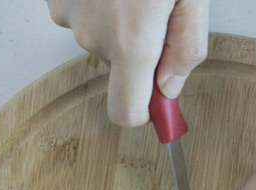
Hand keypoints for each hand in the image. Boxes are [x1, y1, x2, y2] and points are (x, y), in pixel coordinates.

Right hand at [47, 0, 208, 126]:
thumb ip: (186, 47)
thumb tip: (171, 87)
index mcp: (131, 40)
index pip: (126, 112)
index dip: (145, 110)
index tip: (160, 99)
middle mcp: (93, 34)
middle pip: (120, 67)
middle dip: (140, 46)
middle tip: (157, 8)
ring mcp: (69, 14)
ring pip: (102, 36)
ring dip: (119, 20)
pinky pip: (83, 13)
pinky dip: (99, 2)